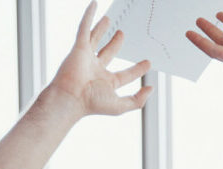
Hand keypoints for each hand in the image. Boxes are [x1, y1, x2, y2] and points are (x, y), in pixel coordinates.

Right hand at [50, 1, 152, 117]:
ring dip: (101, 29)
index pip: (126, 75)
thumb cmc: (93, 104)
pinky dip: (88, 16)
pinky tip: (94, 5)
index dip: (138, 69)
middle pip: (109, 53)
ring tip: (108, 19)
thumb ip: (137, 100)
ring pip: (96, 39)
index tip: (148, 63)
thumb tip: (150, 89)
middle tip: (122, 34)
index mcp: (107, 83)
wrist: (71, 98)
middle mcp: (97, 70)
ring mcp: (87, 58)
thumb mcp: (121, 105)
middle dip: (115, 43)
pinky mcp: (79, 47)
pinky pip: (84, 28)